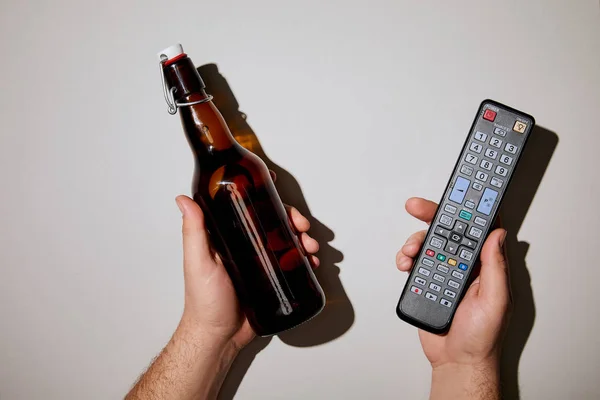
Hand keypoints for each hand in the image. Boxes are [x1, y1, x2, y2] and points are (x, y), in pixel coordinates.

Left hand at [175, 194, 319, 350]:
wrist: (219, 336)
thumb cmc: (204, 301)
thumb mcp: (198, 261)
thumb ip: (193, 231)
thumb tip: (184, 199)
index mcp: (228, 236)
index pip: (247, 207)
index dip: (264, 194)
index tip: (275, 185)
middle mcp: (245, 245)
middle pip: (273, 221)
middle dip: (292, 218)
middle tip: (301, 225)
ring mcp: (260, 262)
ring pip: (286, 240)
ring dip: (302, 237)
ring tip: (310, 246)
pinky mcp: (272, 279)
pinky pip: (292, 263)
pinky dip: (305, 259)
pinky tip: (311, 261)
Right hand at [396, 198, 511, 369]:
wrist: (457, 361)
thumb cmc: (482, 337)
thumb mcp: (495, 300)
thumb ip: (495, 266)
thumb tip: (498, 234)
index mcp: (485, 265)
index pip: (476, 229)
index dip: (467, 209)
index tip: (457, 192)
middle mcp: (464, 265)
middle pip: (447, 231)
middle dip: (431, 215)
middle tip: (417, 206)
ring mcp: (444, 272)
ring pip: (427, 245)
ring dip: (415, 241)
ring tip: (410, 251)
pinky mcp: (426, 282)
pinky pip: (414, 263)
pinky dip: (405, 259)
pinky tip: (405, 264)